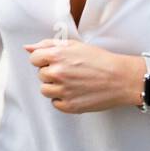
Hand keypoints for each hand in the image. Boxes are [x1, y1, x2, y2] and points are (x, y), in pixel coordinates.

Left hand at [23, 38, 144, 113]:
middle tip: (70, 72)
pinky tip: (75, 92)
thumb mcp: (74, 45)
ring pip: (45, 90)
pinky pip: (55, 103)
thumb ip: (48, 45)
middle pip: (40, 74)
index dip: (44, 59)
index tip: (55, 61)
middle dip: (52, 73)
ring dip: (55, 87)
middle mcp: (57, 73)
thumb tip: (27, 48)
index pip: (34, 58)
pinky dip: (63, 99)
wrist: (122, 79)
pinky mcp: (70, 105)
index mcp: (57, 56)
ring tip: (72, 82)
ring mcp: (63, 90)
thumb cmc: (101, 61)